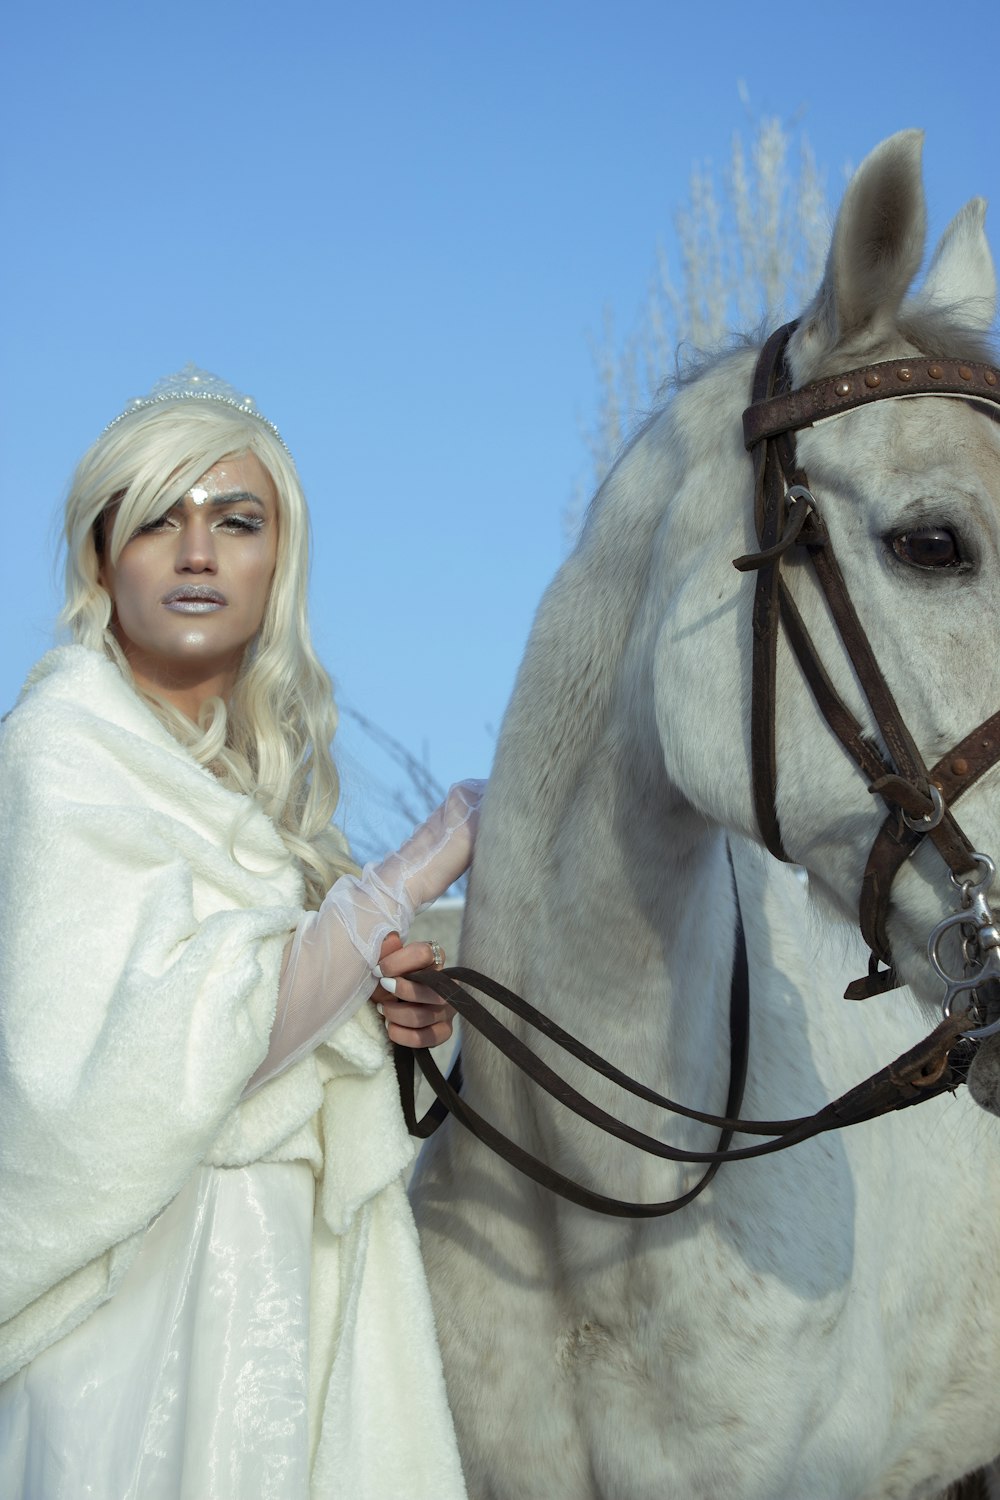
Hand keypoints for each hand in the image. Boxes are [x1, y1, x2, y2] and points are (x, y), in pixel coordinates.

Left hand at [370, 933, 454, 1048]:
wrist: (388, 1002)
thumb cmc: (388, 977)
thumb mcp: (383, 962)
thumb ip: (385, 950)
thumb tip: (391, 939)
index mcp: (434, 958)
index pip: (424, 954)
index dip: (398, 962)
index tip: (378, 971)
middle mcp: (447, 983)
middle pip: (431, 989)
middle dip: (401, 991)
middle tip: (382, 989)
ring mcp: (447, 1009)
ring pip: (424, 1016)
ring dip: (397, 1014)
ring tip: (383, 1010)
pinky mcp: (443, 1031)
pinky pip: (428, 1038)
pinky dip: (403, 1035)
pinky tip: (390, 1027)